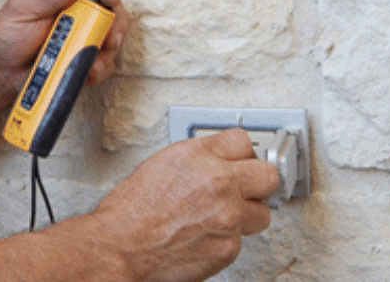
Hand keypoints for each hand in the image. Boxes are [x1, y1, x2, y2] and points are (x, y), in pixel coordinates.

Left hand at [0, 0, 129, 91]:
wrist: (2, 73)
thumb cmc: (7, 36)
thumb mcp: (20, 9)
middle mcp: (77, 10)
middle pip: (110, 6)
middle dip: (115, 21)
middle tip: (109, 36)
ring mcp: (84, 34)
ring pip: (113, 35)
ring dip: (107, 48)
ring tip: (91, 58)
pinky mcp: (86, 57)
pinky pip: (105, 62)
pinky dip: (100, 68)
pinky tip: (86, 72)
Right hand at [93, 129, 279, 281]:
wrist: (122, 245)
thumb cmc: (131, 210)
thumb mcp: (162, 164)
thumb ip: (197, 160)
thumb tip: (216, 162)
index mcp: (198, 156)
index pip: (242, 141)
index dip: (240, 153)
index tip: (240, 161)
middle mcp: (219, 182)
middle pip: (268, 175)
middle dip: (257, 181)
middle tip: (246, 187)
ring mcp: (228, 216)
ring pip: (262, 212)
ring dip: (246, 214)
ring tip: (222, 216)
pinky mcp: (229, 247)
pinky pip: (242, 239)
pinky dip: (227, 239)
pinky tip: (206, 235)